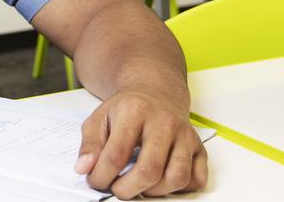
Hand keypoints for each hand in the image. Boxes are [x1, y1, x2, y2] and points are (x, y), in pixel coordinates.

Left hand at [73, 89, 206, 198]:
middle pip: (149, 170)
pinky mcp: (199, 147)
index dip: (102, 175)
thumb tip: (84, 168)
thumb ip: (90, 144)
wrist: (156, 91)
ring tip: (140, 186)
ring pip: (177, 177)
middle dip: (128, 189)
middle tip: (117, 189)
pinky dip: (181, 188)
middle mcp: (164, 122)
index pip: (116, 155)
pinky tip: (162, 181)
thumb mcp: (99, 118)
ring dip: (155, 191)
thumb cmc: (127, 108)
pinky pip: (197, 178)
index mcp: (135, 111)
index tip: (96, 181)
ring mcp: (185, 135)